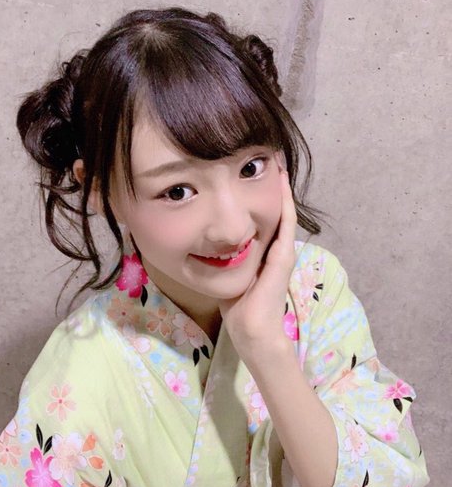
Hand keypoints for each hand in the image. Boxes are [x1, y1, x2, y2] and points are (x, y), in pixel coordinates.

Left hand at [217, 169, 296, 360]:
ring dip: (279, 186)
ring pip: (282, 210)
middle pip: (271, 209)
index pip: (259, 217)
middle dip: (265, 184)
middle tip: (262, 156)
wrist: (252, 329)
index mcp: (262, 252)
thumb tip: (202, 243)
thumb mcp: (225, 273)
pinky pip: (285, 222)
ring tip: (275, 159)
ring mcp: (282, 250)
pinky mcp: (284, 255)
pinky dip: (284, 200)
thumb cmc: (237, 308)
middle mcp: (275, 248)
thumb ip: (219, 257)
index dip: (254, 195)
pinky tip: (280, 179)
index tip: (244, 172)